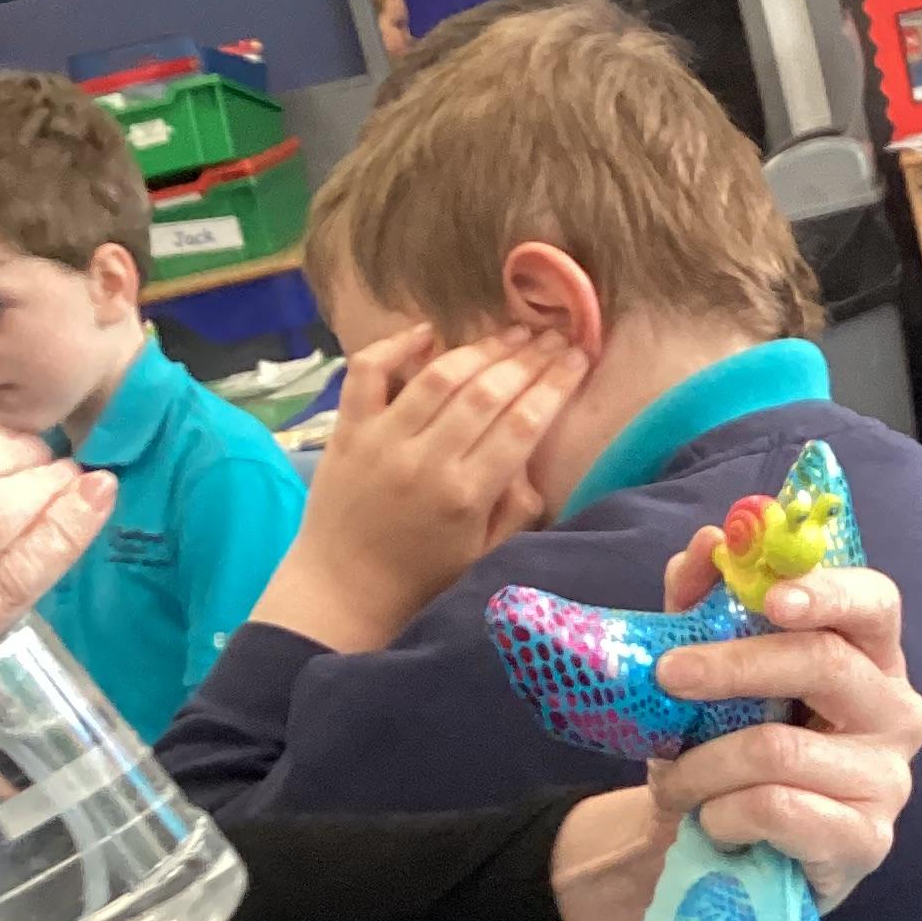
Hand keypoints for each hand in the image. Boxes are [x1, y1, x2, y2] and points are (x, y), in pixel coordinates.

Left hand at [255, 325, 581, 652]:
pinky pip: (369, 372)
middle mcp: (427, 461)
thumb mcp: (485, 556)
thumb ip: (516, 508)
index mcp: (467, 496)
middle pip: (489, 392)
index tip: (578, 357)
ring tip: (514, 332)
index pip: (523, 424)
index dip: (556, 384)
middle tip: (554, 336)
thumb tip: (531, 458)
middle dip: (530, 358)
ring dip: (483, 348)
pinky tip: (429, 332)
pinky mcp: (348, 430)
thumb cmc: (423, 577)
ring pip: (440, 375)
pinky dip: (397, 345)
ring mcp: (383, 440)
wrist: (343, 588)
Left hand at [551, 530, 921, 920]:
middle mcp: (896, 711)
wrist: (725, 853)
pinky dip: (724, 814)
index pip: (875, 602)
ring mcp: (889, 780)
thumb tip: (706, 543)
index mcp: (870, 656)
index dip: (826, 590)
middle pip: (823, 663)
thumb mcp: (705, 675)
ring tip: (674, 781)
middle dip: (732, 667)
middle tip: (667, 675)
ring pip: (780, 749)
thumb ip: (702, 605)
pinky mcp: (866, 841)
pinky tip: (713, 824)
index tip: (768, 597)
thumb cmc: (728, 752)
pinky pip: (777, 810)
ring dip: (705, 765)